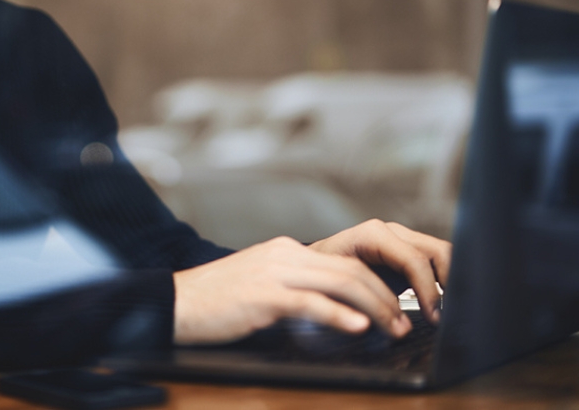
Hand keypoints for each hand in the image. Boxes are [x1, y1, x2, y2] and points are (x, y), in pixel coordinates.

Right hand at [173, 236, 412, 344]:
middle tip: (404, 322)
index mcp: (285, 250)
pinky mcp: (263, 296)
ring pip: (340, 283)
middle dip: (385, 298)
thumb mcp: (259, 286)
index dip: (376, 286)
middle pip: (350, 270)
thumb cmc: (214, 302)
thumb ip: (292, 290)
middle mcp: (283, 254)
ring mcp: (274, 273)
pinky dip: (341, 316)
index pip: (343, 262)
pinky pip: (312, 303)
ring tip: (392, 328)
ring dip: (374, 308)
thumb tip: (329, 311)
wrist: (174, 303)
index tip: (394, 309)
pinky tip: (359, 328)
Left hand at [308, 219, 450, 326]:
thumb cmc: (322, 277)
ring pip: (441, 254)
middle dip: (449, 283)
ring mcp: (401, 239)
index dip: (429, 291)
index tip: (434, 318)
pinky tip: (440, 305)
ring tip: (447, 312)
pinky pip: (434, 262)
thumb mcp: (340, 289)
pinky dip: (443, 282)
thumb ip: (367, 302)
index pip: (415, 260)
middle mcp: (391, 232)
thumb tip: (396, 327)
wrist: (312, 267)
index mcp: (373, 235)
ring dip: (449, 282)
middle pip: (437, 251)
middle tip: (448, 315)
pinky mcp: (407, 251)